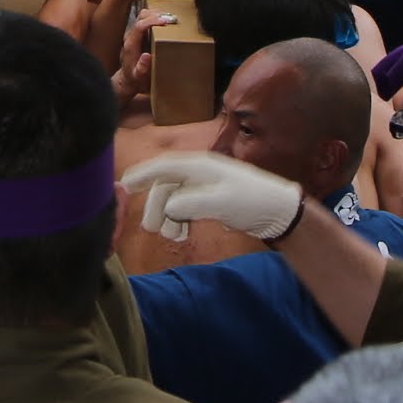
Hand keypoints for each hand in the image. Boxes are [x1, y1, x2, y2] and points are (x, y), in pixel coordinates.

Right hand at [126, 151, 303, 243]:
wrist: (278, 212)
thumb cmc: (251, 202)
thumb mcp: (221, 202)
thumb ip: (190, 203)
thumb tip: (167, 208)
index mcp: (199, 166)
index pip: (163, 167)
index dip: (142, 174)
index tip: (123, 185)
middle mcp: (198, 173)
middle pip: (165, 187)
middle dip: (155, 207)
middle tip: (152, 230)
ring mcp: (203, 187)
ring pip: (172, 199)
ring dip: (167, 217)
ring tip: (172, 236)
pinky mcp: (209, 201)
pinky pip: (183, 208)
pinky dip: (178, 220)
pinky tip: (182, 234)